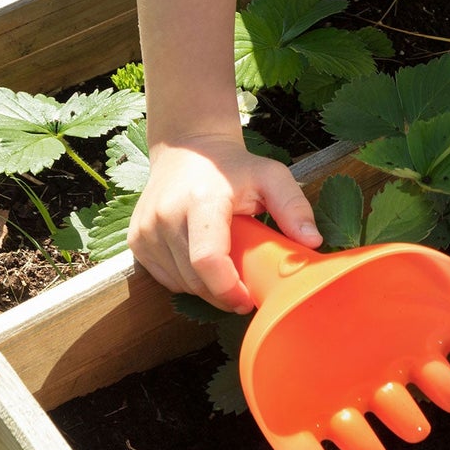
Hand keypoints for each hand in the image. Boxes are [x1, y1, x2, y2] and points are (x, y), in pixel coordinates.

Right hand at [130, 133, 322, 312]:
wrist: (187, 149)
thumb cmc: (234, 167)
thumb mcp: (272, 176)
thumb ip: (294, 207)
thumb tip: (313, 242)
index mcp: (201, 201)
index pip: (207, 259)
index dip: (227, 288)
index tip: (248, 300)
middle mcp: (165, 216)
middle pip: (193, 278)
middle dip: (221, 294)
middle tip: (246, 294)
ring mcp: (145, 230)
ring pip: (178, 283)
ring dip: (205, 290)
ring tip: (228, 277)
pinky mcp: (136, 240)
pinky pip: (164, 277)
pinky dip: (186, 281)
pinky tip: (204, 267)